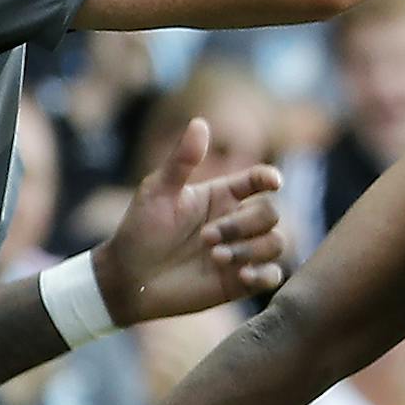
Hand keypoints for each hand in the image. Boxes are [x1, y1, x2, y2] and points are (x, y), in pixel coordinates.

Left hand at [91, 117, 286, 324]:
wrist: (128, 279)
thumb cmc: (139, 230)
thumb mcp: (157, 191)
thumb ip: (182, 160)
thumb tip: (200, 122)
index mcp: (222, 195)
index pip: (258, 181)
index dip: (270, 178)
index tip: (272, 183)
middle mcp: (236, 222)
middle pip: (271, 214)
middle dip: (244, 225)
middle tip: (206, 238)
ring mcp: (241, 252)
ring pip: (276, 243)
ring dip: (251, 250)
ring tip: (215, 258)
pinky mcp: (240, 282)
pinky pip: (273, 276)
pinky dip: (263, 275)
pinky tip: (239, 276)